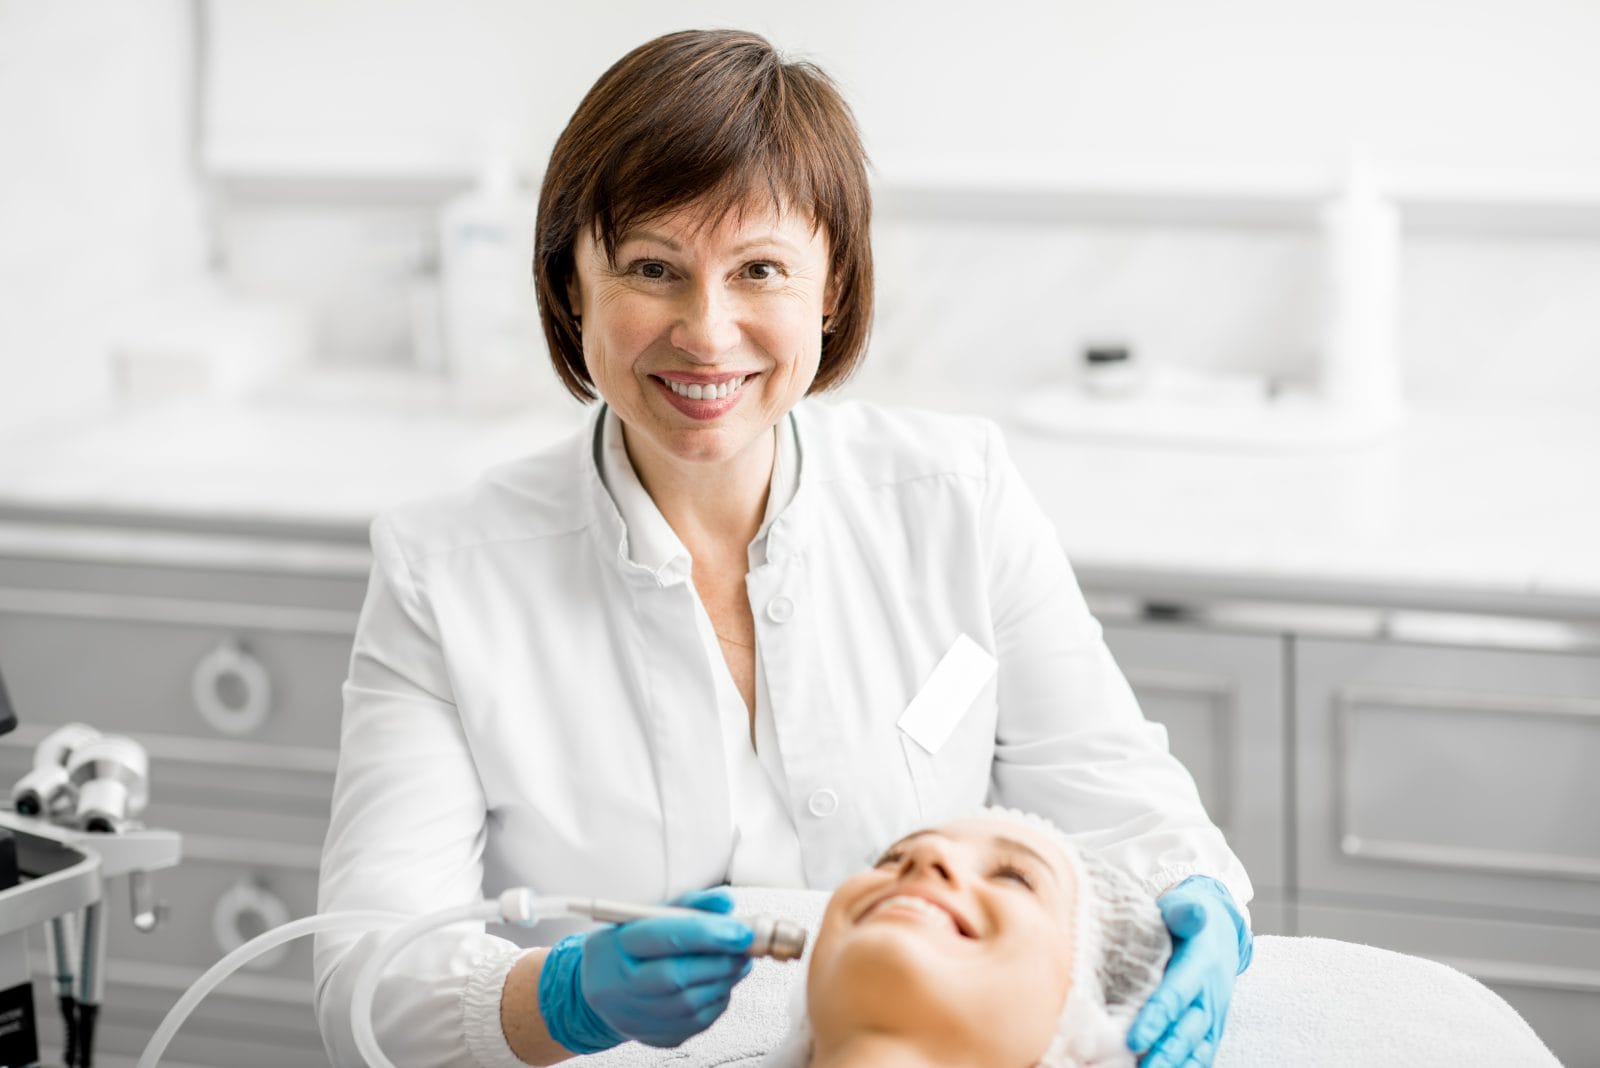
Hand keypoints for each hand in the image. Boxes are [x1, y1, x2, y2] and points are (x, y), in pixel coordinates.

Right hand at [537, 888, 754, 1052]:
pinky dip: (718, 998)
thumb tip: (725, 902)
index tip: (742, 929)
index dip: (707, 934)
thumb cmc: (627, 947)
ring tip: (738, 959)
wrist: (600, 989)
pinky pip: (698, 1022)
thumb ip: (687, 905)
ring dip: (725, 978)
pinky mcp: (657, 1037)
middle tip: (746, 944)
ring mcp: (637, 1018)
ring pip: (692, 1003)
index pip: (664, 940)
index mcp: (615, 948)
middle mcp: (620, 988)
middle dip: (721, 959)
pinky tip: (721, 981)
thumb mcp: (647, 916)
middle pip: (678, 978)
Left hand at [1128, 875, 1252, 1067]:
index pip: (1175, 996)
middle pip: (1185, 1032)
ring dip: (1174, 1066)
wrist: (1219, 930)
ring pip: (1195, 1051)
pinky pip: (1201, 1056)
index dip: (1155, 1019)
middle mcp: (1210, 996)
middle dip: (1163, 1055)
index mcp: (1200, 965)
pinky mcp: (1210, 1030)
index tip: (1133, 1039)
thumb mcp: (1183, 908)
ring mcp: (1212, 1017)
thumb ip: (1183, 912)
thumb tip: (1194, 911)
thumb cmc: (1186, 919)